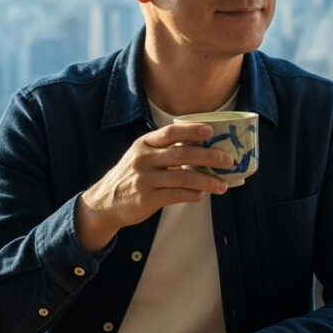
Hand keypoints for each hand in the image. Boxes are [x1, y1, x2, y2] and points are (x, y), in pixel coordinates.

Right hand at [76, 123, 233, 251]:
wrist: (104, 202)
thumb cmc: (131, 175)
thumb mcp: (141, 156)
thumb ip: (165, 150)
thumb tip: (202, 147)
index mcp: (144, 144)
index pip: (171, 133)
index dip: (192, 130)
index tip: (211, 131)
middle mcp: (144, 159)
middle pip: (182, 154)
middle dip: (209, 157)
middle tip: (228, 161)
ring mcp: (145, 179)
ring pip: (183, 178)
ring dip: (207, 182)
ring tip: (222, 186)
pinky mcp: (147, 199)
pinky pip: (176, 195)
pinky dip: (192, 195)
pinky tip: (202, 195)